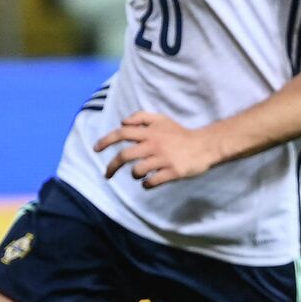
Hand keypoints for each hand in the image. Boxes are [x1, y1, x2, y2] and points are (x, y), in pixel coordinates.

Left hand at [96, 111, 221, 187]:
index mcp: (150, 132)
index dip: (106, 140)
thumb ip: (141, 117)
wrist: (204, 145)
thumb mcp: (161, 119)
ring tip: (139, 175)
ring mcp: (163, 159)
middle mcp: (154, 145)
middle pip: (125, 156)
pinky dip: (146, 184)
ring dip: (134, 175)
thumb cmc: (180, 134)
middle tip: (107, 174)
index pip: (122, 133)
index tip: (95, 149)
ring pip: (137, 170)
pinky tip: (148, 182)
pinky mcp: (172, 172)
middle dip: (112, 166)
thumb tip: (122, 122)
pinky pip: (152, 181)